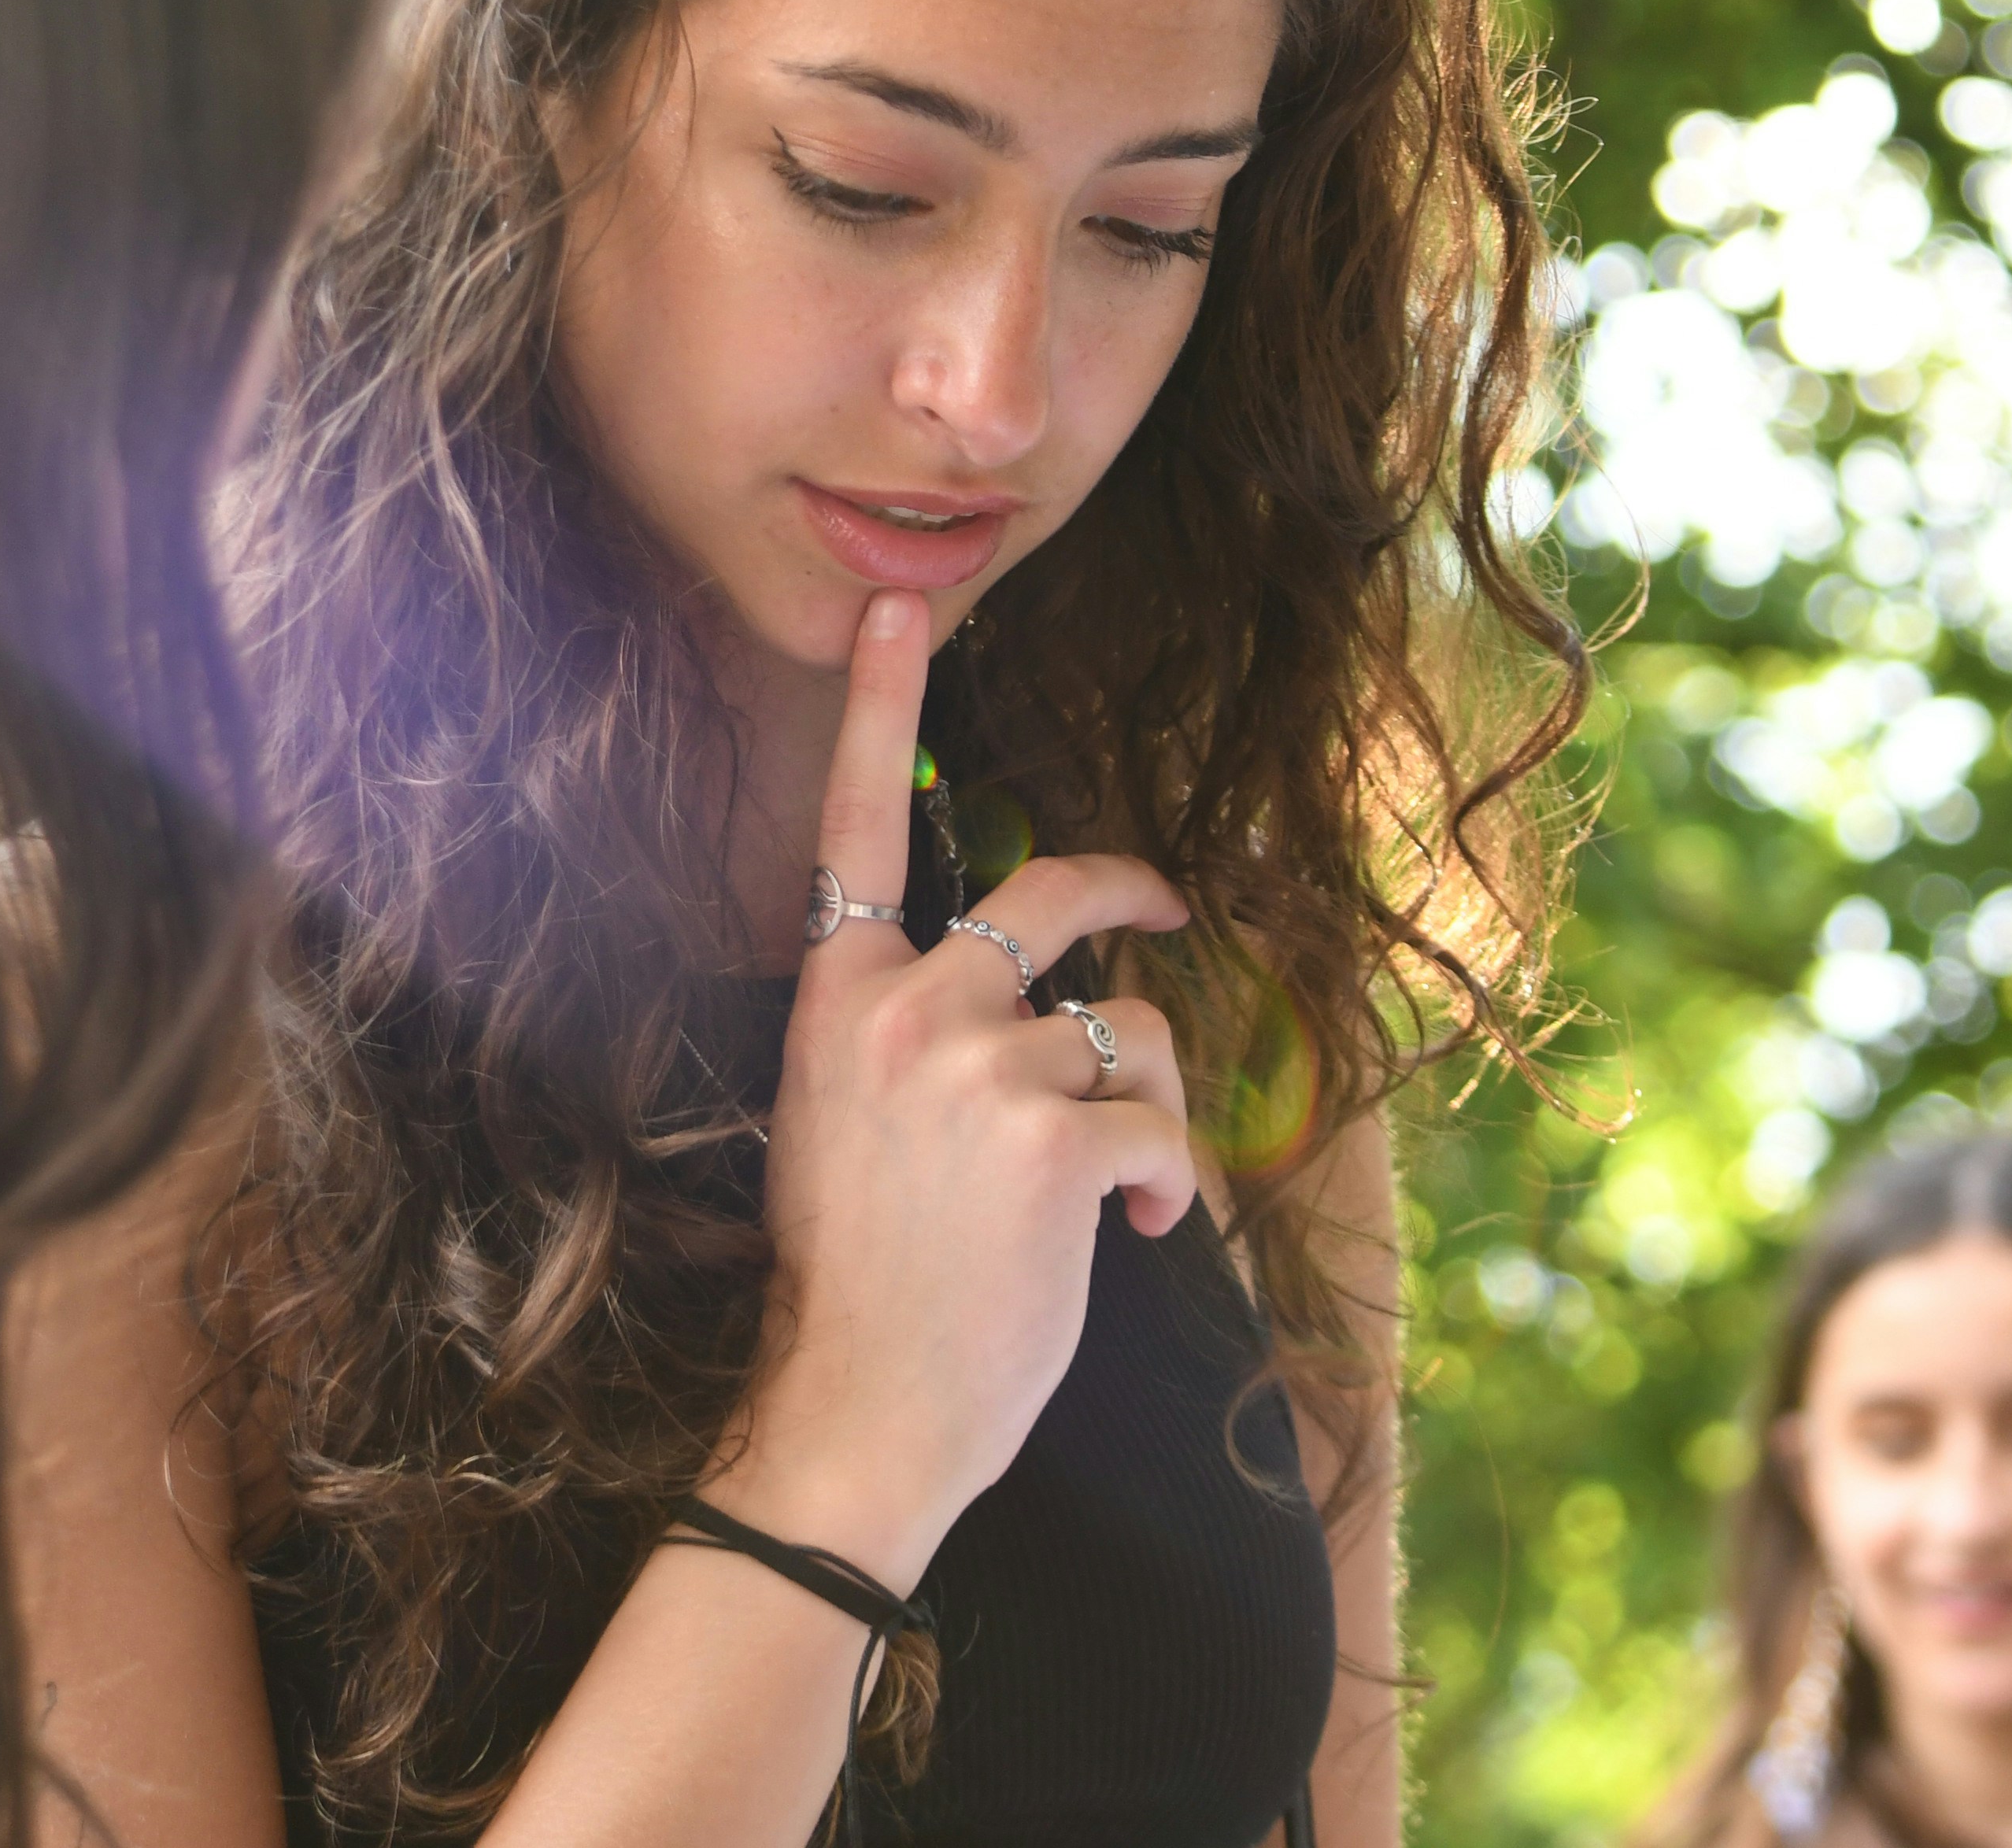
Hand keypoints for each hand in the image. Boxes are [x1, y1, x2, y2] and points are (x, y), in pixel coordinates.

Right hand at [705, 589, 1198, 1592]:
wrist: (856, 1406)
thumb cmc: (855, 1281)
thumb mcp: (841, 1121)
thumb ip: (906, 1033)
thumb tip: (1014, 996)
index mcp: (839, 993)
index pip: (862, 822)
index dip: (888, 706)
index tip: (902, 604)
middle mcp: (907, 1004)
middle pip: (1055, 896)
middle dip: (1133, 890)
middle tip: (1172, 909)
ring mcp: (982, 1063)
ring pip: (1132, 1028)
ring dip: (1145, 1108)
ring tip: (1112, 1197)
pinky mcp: (1059, 1133)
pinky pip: (1163, 1127)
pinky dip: (1166, 1190)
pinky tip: (1127, 1239)